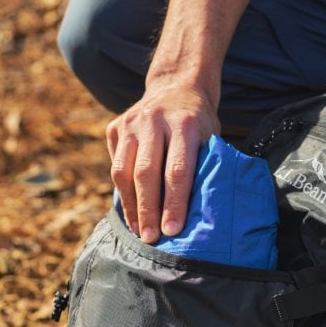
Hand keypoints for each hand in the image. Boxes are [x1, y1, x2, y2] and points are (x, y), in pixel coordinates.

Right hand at [106, 82, 218, 242]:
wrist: (177, 87)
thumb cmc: (199, 124)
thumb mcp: (211, 138)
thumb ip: (204, 167)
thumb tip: (201, 214)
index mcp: (185, 123)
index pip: (177, 170)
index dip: (174, 203)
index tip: (172, 230)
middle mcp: (154, 119)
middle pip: (146, 173)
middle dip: (148, 210)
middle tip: (151, 239)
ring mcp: (130, 122)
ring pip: (123, 171)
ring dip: (130, 206)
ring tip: (138, 231)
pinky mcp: (115, 127)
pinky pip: (115, 165)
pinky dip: (122, 191)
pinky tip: (132, 211)